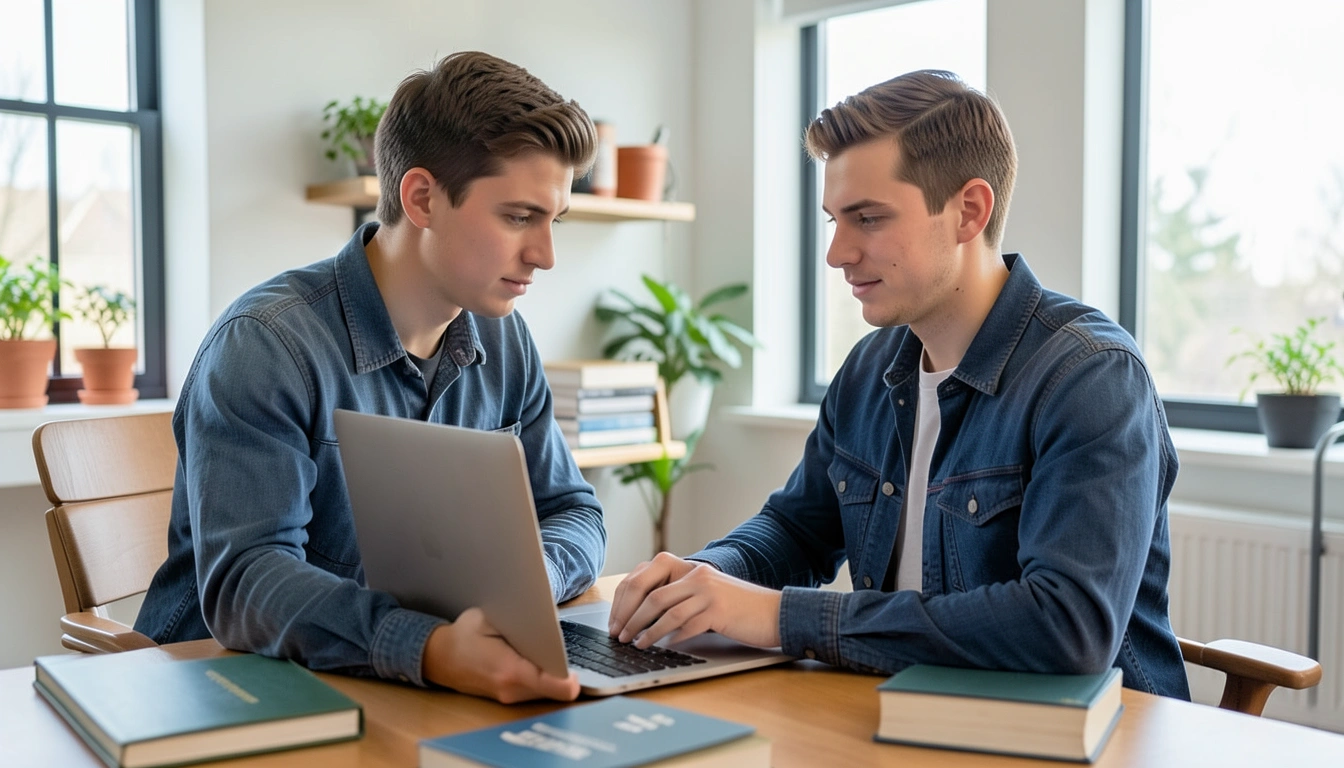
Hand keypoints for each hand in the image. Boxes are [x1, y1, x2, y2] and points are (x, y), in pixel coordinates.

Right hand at [422, 608, 578, 703]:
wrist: (438, 658)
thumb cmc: (464, 636)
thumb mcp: (487, 617)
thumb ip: (517, 619)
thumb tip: (543, 617)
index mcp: (509, 669)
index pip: (553, 684)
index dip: (570, 678)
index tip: (577, 668)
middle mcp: (511, 689)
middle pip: (555, 688)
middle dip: (563, 670)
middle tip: (560, 650)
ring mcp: (510, 697)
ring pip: (548, 691)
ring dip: (553, 675)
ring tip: (547, 652)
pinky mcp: (509, 698)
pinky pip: (536, 691)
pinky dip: (542, 678)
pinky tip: (535, 660)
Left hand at [608, 552, 782, 649]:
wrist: (774, 612)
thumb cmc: (738, 608)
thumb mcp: (706, 595)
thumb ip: (681, 598)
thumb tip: (643, 616)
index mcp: (690, 570)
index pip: (645, 579)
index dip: (625, 601)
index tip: (615, 620)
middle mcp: (697, 576)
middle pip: (651, 594)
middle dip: (630, 617)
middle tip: (619, 635)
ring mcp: (708, 592)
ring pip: (666, 611)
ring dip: (646, 630)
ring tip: (635, 643)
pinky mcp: (719, 610)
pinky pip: (687, 625)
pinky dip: (672, 637)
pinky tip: (663, 646)